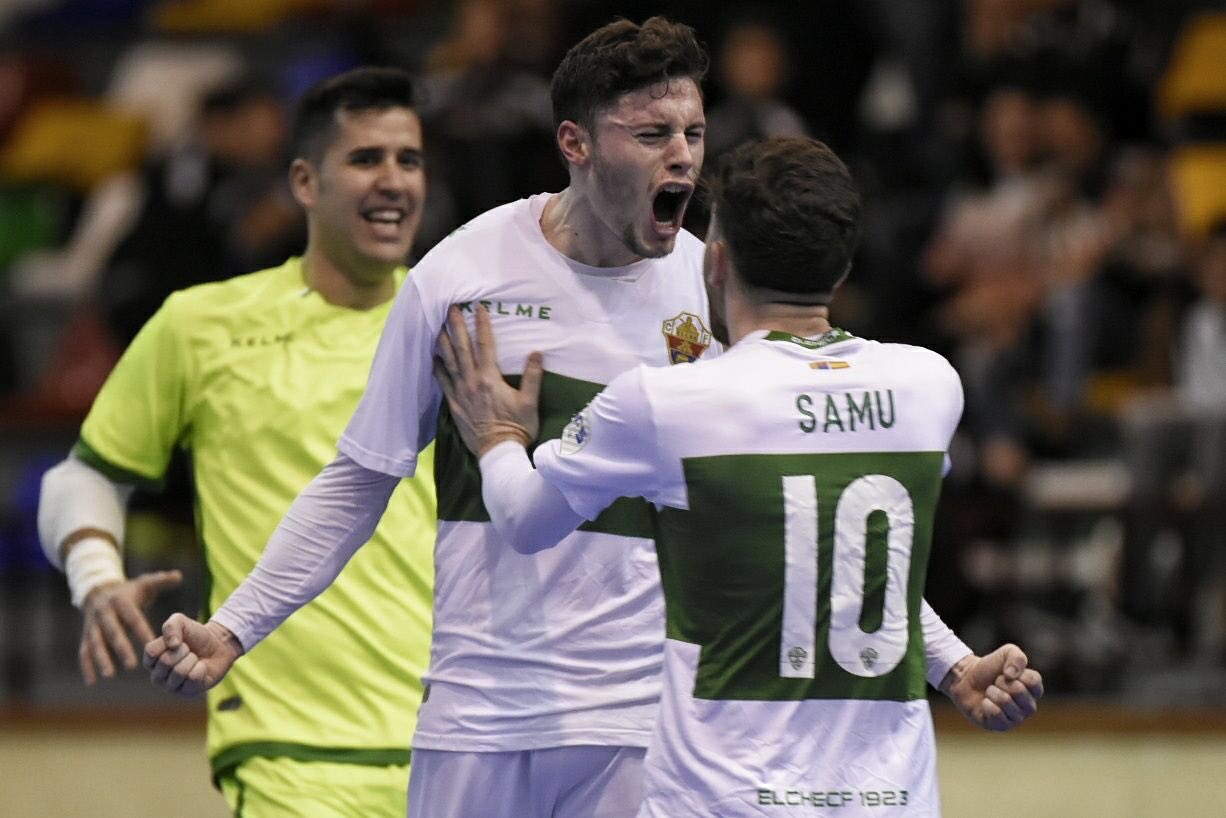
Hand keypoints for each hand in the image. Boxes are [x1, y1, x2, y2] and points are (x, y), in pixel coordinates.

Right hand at [78, 570, 182, 684]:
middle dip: (121, 648)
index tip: (152, 644)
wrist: (97, 589)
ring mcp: (93, 625)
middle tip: (133, 665)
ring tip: (110, 676)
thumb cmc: (128, 590)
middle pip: (112, 632)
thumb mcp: (144, 582)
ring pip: (95, 644)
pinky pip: (84, 651)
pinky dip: (86, 666)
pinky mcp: (86, 634)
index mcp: (121, 601)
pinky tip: (91, 682)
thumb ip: (161, 580)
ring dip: (101, 659)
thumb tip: (179, 575)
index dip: (142, 631)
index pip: (133, 618)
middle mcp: (104, 613)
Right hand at [143, 613, 243, 696]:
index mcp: (152, 660)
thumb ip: (171, 626)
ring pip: (179, 672)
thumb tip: (172, 645)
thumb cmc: (195, 635)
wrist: (218, 645)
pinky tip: (201, 668)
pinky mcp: (187, 693)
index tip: (177, 640)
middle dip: (183, 651)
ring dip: (192, 660)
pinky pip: (193, 679)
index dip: (167, 642)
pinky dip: (201, 668)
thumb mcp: (181, 622)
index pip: (151, 652)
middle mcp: (158, 676)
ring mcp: (171, 687)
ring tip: (194, 658)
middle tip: (189, 649)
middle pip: (165, 662)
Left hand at [434, 304, 543, 456]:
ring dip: (444, 343)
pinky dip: (437, 368)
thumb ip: (533, 376)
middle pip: (462, 348)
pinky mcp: (454, 405)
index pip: (485, 345)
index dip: (482, 325)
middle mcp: (472, 382)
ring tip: (438, 326)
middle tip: (451, 308)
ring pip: (449, 362)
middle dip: (457, 326)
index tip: (479, 308)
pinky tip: (433, 358)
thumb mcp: (530, 402)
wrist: (499, 452)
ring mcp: (461, 393)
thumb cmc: (517, 428)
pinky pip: (443, 382)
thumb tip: (537, 352)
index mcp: (491, 378)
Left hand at [940, 643, 1043, 730]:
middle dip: (1001, 682)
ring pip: (1006, 701)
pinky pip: (996, 714)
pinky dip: (986, 704)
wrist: (966, 678)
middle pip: (1019, 691)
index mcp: (1034, 690)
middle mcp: (1029, 706)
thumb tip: (1012, 675)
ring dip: (992, 692)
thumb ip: (1017, 657)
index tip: (1006, 672)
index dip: (1016, 673)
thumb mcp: (1006, 653)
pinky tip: (985, 702)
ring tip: (989, 691)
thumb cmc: (990, 667)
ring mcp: (1016, 718)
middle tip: (995, 682)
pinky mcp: (1001, 726)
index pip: (1034, 682)